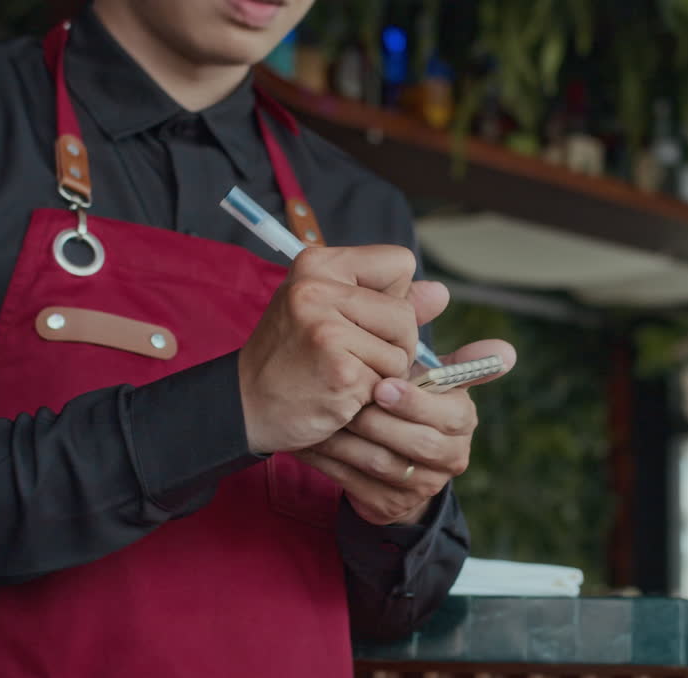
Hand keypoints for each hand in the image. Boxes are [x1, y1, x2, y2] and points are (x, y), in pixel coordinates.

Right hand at [238, 245, 419, 454]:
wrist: (245, 404)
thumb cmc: (292, 356)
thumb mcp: (330, 311)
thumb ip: (388, 299)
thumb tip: (442, 292)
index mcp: (318, 263)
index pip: (399, 263)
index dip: (392, 297)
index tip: (358, 319)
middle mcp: (318, 288)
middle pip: (405, 313)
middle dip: (393, 344)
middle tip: (348, 357)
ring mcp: (327, 330)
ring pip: (401, 350)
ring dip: (382, 374)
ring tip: (341, 374)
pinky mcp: (340, 370)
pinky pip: (388, 381)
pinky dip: (371, 396)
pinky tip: (337, 394)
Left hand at [299, 283, 515, 524]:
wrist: (378, 456)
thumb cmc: (395, 396)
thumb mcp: (408, 362)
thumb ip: (420, 326)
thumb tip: (439, 290)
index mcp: (461, 416)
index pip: (452, 410)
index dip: (417, 400)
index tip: (384, 384)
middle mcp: (452, 454)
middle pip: (420, 442)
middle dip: (381, 420)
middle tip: (349, 400)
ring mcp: (423, 484)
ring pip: (386, 464)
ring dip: (351, 440)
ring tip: (322, 416)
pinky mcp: (390, 505)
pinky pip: (358, 486)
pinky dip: (332, 463)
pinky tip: (310, 441)